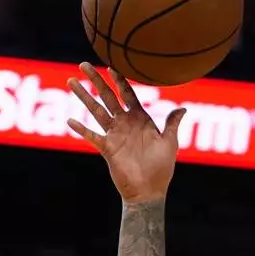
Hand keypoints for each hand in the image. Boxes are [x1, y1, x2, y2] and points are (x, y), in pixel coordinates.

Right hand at [67, 63, 185, 202]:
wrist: (150, 191)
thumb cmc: (161, 168)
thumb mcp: (169, 143)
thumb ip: (172, 124)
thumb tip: (183, 109)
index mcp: (140, 119)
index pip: (128, 94)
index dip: (120, 80)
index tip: (112, 65)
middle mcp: (125, 124)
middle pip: (108, 96)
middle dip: (97, 80)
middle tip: (84, 64)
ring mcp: (114, 135)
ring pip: (96, 111)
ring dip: (84, 97)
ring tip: (71, 81)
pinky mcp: (107, 149)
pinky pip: (92, 136)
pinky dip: (81, 129)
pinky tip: (71, 120)